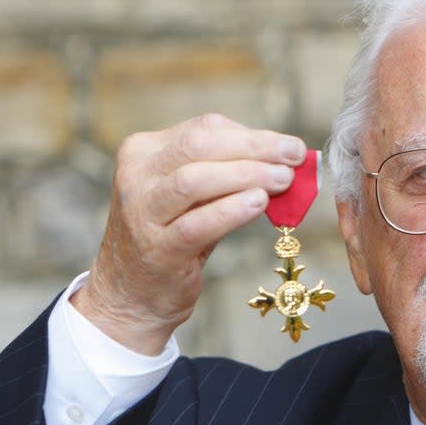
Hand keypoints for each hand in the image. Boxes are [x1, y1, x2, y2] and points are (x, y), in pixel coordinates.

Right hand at [73, 113, 306, 353]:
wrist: (131, 294)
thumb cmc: (170, 238)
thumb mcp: (190, 197)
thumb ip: (225, 174)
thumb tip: (283, 160)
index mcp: (144, 152)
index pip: (203, 129)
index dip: (252, 134)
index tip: (289, 146)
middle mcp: (136, 176)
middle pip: (199, 145)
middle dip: (254, 148)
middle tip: (294, 157)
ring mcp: (141, 212)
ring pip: (195, 179)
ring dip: (247, 175)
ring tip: (283, 180)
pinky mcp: (156, 248)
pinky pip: (197, 223)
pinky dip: (232, 210)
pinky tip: (259, 204)